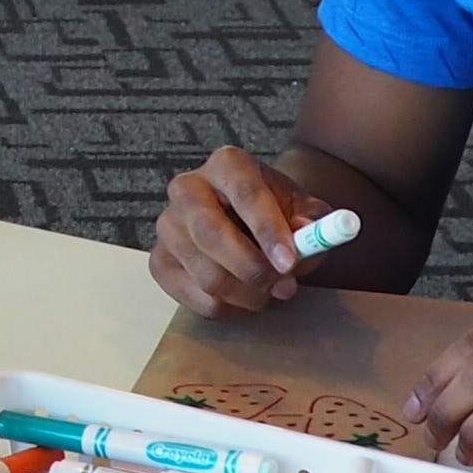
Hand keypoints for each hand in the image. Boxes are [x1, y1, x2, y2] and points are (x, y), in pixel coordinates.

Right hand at [148, 145, 330, 317]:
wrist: (248, 221)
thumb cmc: (277, 213)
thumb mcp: (304, 209)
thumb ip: (312, 219)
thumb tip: (305, 231)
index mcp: (227, 165)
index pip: (244, 194)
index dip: (267, 230)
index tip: (290, 262)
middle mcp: (187, 188)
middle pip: (211, 235)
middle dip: (253, 269)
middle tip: (286, 287)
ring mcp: (168, 226)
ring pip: (206, 275)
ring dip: (249, 294)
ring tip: (272, 290)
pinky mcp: (160, 262)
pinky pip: (197, 299)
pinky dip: (231, 308)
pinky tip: (246, 295)